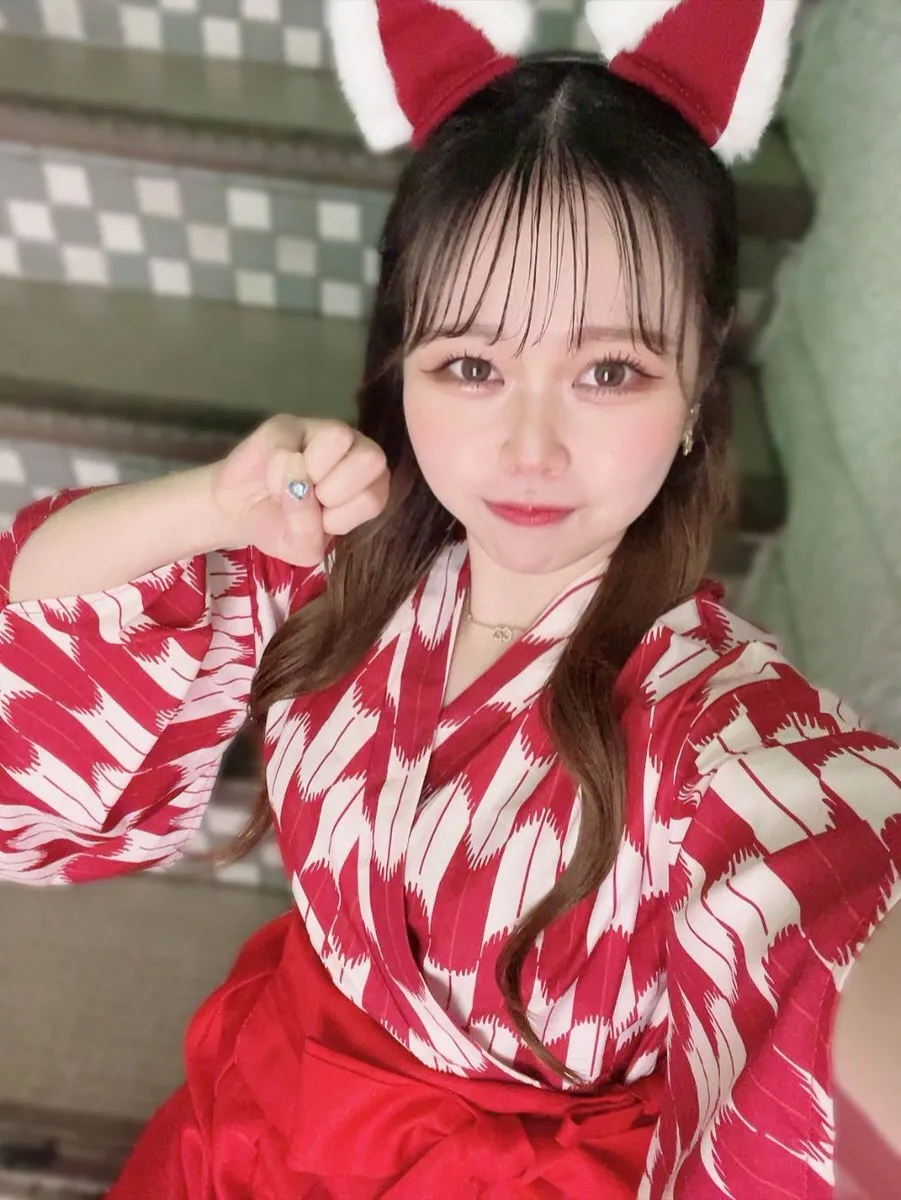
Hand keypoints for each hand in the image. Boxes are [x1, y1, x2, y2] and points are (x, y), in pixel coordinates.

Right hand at [210, 415, 389, 564]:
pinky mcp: (289, 424)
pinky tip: (272, 477)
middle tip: (309, 499)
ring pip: (338, 438)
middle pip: (371, 459)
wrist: (238, 509)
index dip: (339, 518)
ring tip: (292, 486)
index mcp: (370, 484)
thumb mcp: (300, 549)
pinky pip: (288, 447)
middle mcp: (356, 451)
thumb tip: (300, 488)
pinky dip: (275, 474)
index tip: (320, 521)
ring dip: (305, 475)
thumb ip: (308, 532)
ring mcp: (324, 431)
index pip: (373, 499)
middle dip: (331, 491)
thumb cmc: (280, 526)